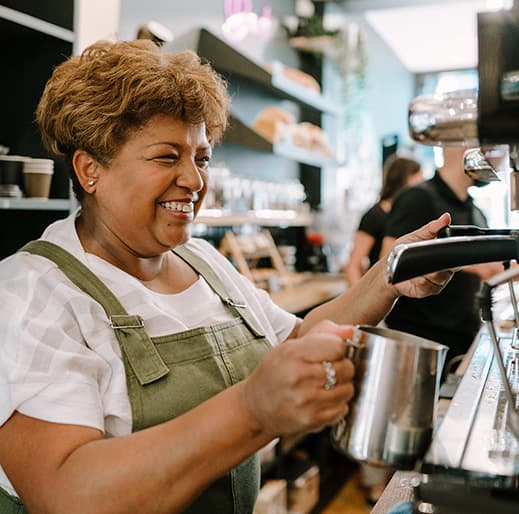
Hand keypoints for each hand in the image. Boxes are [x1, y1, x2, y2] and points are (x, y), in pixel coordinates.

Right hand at [242, 321, 354, 436]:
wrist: (254, 407)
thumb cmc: (275, 373)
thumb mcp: (290, 346)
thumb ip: (322, 333)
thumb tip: (351, 331)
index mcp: (293, 352)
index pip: (337, 346)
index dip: (339, 349)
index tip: (332, 353)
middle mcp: (298, 376)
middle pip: (346, 368)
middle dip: (343, 368)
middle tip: (329, 371)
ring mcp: (305, 400)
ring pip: (347, 390)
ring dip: (342, 387)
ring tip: (326, 386)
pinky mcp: (310, 419)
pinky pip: (342, 409)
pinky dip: (338, 404)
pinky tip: (323, 400)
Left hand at [391, 212, 454, 297]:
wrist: (388, 269)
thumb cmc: (403, 251)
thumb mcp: (416, 236)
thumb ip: (432, 228)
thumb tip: (446, 217)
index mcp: (444, 254)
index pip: (456, 254)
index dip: (454, 252)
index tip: (449, 248)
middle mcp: (444, 269)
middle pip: (450, 268)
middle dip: (441, 263)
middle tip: (430, 256)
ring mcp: (436, 281)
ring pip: (440, 278)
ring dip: (429, 272)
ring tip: (418, 266)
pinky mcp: (427, 290)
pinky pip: (428, 286)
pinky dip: (421, 280)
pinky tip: (414, 276)